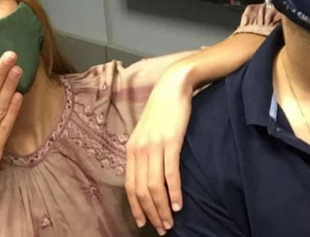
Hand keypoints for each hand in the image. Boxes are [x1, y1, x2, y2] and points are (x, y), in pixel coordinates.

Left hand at [126, 62, 192, 234]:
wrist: (173, 87)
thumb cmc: (163, 110)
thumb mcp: (147, 132)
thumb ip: (145, 152)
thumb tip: (149, 175)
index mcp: (131, 149)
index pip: (130, 186)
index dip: (136, 207)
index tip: (144, 222)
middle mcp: (139, 150)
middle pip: (141, 190)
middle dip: (151, 212)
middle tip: (162, 227)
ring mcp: (154, 146)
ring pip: (154, 186)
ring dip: (163, 207)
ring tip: (170, 221)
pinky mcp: (170, 142)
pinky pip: (170, 174)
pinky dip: (174, 192)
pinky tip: (179, 204)